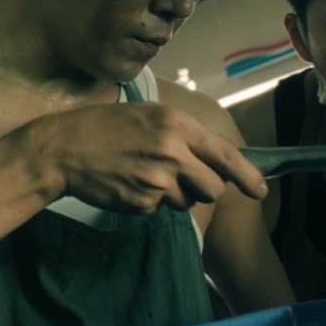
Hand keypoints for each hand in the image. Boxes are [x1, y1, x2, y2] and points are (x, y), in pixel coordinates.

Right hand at [18, 102, 267, 213]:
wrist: (63, 148)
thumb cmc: (105, 127)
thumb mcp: (149, 115)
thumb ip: (183, 134)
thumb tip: (215, 159)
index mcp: (177, 125)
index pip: (225, 155)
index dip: (248, 176)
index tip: (261, 191)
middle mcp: (172, 152)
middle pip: (212, 188)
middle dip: (203, 188)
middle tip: (180, 178)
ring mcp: (157, 180)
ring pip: (186, 201)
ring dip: (173, 194)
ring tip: (143, 173)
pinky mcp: (142, 202)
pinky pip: (159, 210)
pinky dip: (147, 201)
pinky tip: (127, 183)